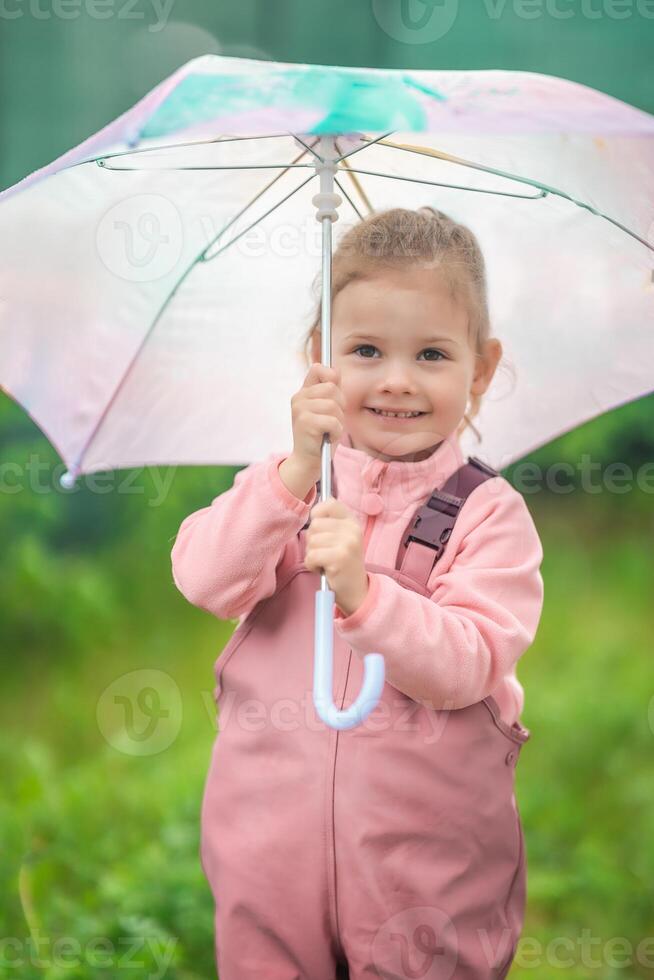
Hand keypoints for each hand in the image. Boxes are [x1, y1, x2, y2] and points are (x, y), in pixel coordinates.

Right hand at [289, 363, 345, 478]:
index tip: (334, 395)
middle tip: (332, 421)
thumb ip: (331, 390)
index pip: (318, 369)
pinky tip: (327, 437)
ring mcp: (300, 409)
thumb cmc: (322, 435)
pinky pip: (333, 421)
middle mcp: (299, 398)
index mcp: (304, 392)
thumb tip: (336, 370)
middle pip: (332, 388)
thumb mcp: (328, 410)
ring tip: (329, 430)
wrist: (310, 461)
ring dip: (338, 421)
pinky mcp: (305, 422)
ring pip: (334, 405)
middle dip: (340, 405)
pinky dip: (336, 432)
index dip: (331, 377)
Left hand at [304, 496, 369, 616]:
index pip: (330, 503)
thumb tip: (312, 510)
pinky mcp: (340, 558)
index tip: (320, 530)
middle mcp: (352, 530)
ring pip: (312, 541)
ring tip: (324, 562)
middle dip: (312, 540)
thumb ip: (331, 523)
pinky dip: (311, 565)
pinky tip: (322, 569)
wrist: (357, 591)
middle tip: (324, 553)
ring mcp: (347, 543)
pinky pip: (311, 555)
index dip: (318, 514)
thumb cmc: (343, 564)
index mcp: (353, 522)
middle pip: (315, 525)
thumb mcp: (343, 539)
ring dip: (311, 554)